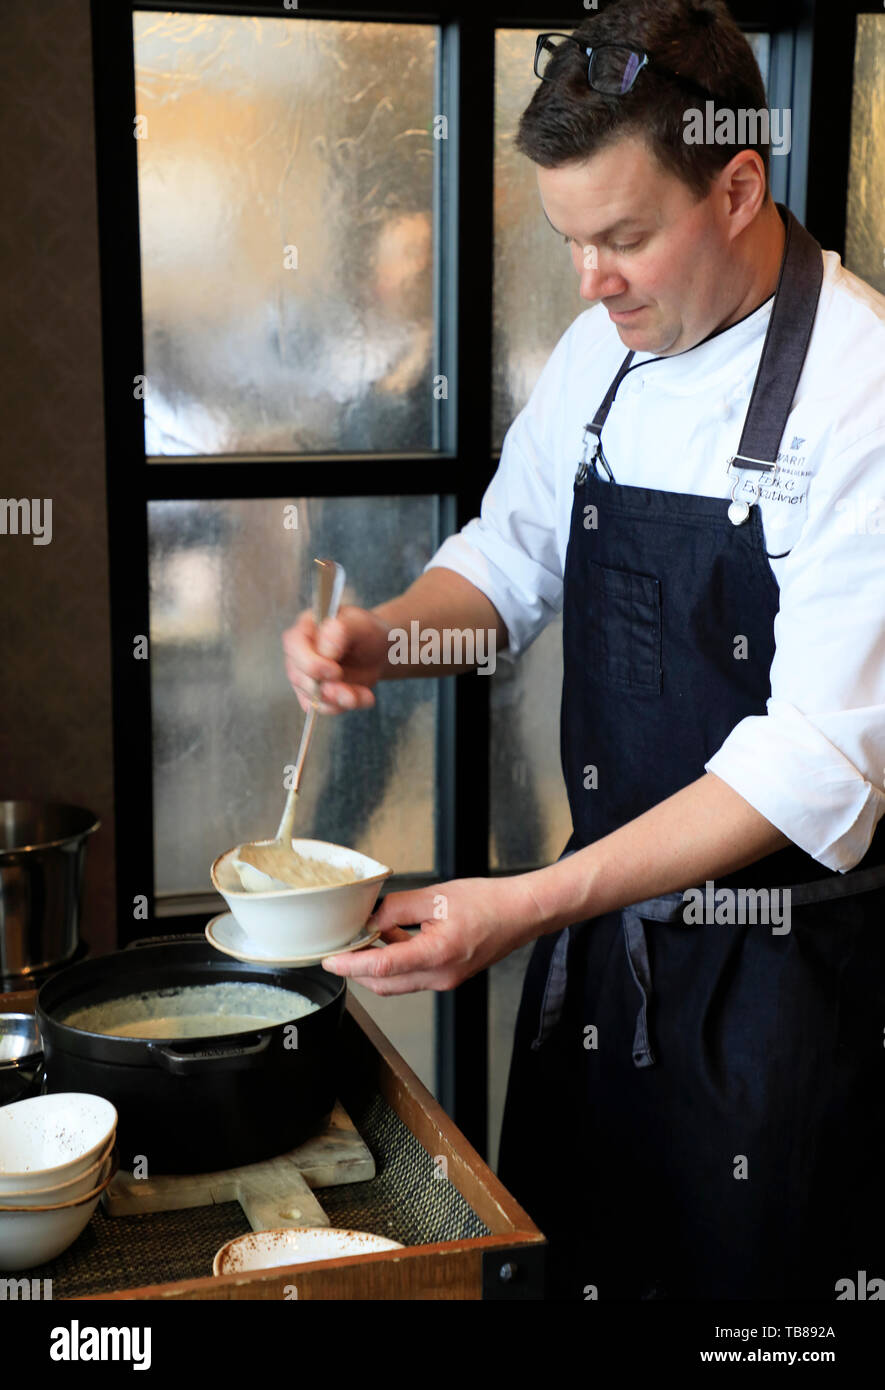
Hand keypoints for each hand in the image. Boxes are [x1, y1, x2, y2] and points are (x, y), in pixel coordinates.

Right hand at [281, 604, 390, 713]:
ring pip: (311, 697)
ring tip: (365, 695)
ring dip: (340, 700)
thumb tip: (326, 649)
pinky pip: (323, 708)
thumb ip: (341, 631)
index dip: (310, 662)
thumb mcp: (360, 624)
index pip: (294, 644)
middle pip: (298, 676)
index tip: (336, 672)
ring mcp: (305, 676)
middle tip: (351, 694)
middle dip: (327, 689)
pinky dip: (344, 706)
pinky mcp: (315, 695)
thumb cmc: (365, 632)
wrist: (378, 652)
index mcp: (306, 628)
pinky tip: (363, 697)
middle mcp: (299, 653)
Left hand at [320, 875, 548, 994]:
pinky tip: (392, 937)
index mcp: (437, 954)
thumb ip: (397, 908)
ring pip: (397, 982)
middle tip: (341, 948)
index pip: (382, 967)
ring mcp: (445, 980)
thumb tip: (371, 918)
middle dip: (357, 969)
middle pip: (384, 984)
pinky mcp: (448, 977)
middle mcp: (440, 976)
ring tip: (367, 936)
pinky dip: (396, 961)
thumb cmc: (488, 903)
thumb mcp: (436, 896)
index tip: (330, 960)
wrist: (521, 914)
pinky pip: (412, 975)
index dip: (350, 965)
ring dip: (377, 965)